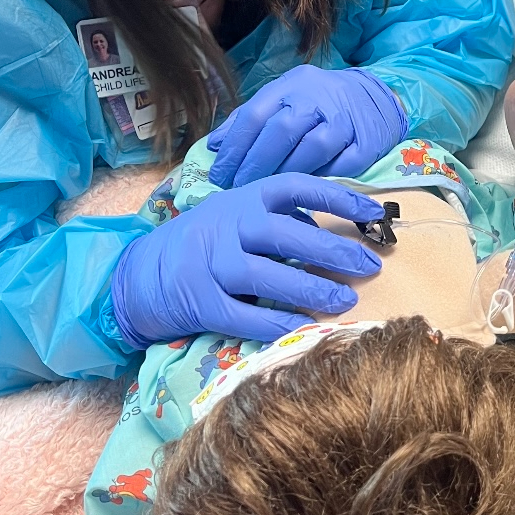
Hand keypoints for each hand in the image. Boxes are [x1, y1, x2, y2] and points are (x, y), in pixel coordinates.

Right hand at [111, 175, 385, 347]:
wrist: (139, 273)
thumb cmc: (205, 240)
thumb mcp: (239, 214)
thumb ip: (281, 216)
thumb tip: (332, 228)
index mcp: (246, 198)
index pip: (297, 187)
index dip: (339, 198)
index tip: (374, 212)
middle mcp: (229, 227)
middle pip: (288, 235)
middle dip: (334, 251)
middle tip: (370, 266)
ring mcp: (212, 264)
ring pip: (268, 276)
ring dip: (311, 289)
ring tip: (346, 300)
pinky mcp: (201, 302)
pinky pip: (245, 315)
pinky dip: (276, 323)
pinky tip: (304, 327)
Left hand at [207, 66, 407, 187]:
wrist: (376, 96)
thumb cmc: (320, 100)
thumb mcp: (283, 96)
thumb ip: (249, 119)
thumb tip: (214, 145)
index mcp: (292, 85)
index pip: (256, 114)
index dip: (234, 148)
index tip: (219, 175)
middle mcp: (319, 97)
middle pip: (283, 130)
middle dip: (257, 163)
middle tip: (239, 187)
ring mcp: (346, 119)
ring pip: (314, 147)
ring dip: (287, 171)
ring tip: (269, 188)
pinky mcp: (367, 142)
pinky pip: (342, 165)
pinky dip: (322, 177)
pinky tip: (304, 188)